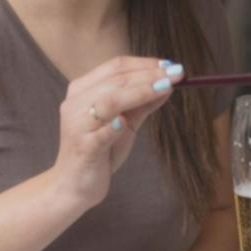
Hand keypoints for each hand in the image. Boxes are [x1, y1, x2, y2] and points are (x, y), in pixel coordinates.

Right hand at [50, 57, 182, 210]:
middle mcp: (76, 103)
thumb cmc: (100, 151)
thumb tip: (168, 84)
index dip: (145, 64)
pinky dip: (112, 128)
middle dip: (149, 76)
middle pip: (115, 81)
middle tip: (176, 75)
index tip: (170, 66)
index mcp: (83, 90)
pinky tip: (124, 123)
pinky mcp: (83, 149)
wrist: (74, 186)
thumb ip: (142, 104)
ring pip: (109, 102)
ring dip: (139, 93)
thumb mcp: (125, 123)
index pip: (116, 67)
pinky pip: (99, 136)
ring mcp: (77, 126)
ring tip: (164, 87)